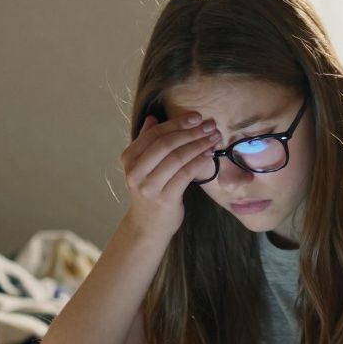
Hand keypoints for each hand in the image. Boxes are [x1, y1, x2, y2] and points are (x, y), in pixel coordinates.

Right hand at [120, 113, 220, 240]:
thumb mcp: (142, 166)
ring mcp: (149, 187)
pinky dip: (199, 161)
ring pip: (177, 158)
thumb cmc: (149, 191)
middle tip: (210, 126)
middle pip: (166, 145)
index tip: (196, 117)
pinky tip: (208, 155)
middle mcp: (135, 172)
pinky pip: (185, 174)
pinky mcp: (165, 199)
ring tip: (213, 138)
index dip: (177, 123)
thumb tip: (152, 118)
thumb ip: (145, 142)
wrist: (147, 226)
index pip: (154, 134)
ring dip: (199, 145)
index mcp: (129, 159)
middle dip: (191, 132)